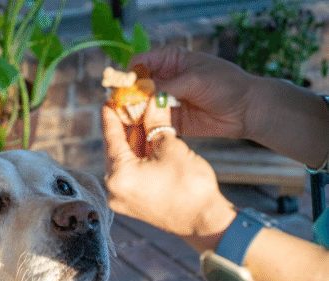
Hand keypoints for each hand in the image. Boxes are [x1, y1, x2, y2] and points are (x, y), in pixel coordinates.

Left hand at [102, 97, 235, 250]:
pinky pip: (130, 174)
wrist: (205, 221)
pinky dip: (137, 158)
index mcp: (118, 175)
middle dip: (125, 127)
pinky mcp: (132, 203)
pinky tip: (146, 141)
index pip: (111, 138)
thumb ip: (156, 122)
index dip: (111, 116)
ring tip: (141, 119)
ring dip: (133, 142)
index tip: (109, 101)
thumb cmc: (189, 185)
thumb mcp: (171, 146)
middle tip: (129, 106)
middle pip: (116, 150)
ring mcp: (122, 198)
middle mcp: (113, 189)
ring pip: (124, 161)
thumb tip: (152, 101)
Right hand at [130, 46, 256, 140]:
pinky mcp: (168, 120)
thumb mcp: (195, 79)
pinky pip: (150, 122)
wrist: (246, 110)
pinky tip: (140, 131)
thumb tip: (140, 94)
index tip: (126, 88)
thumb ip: (168, 86)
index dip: (130, 75)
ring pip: (139, 106)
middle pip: (135, 86)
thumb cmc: (226, 85)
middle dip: (128, 97)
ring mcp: (164, 100)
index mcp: (169, 60)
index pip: (139, 63)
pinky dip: (144, 126)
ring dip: (133, 113)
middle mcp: (163, 79)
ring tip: (130, 122)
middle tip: (124, 109)